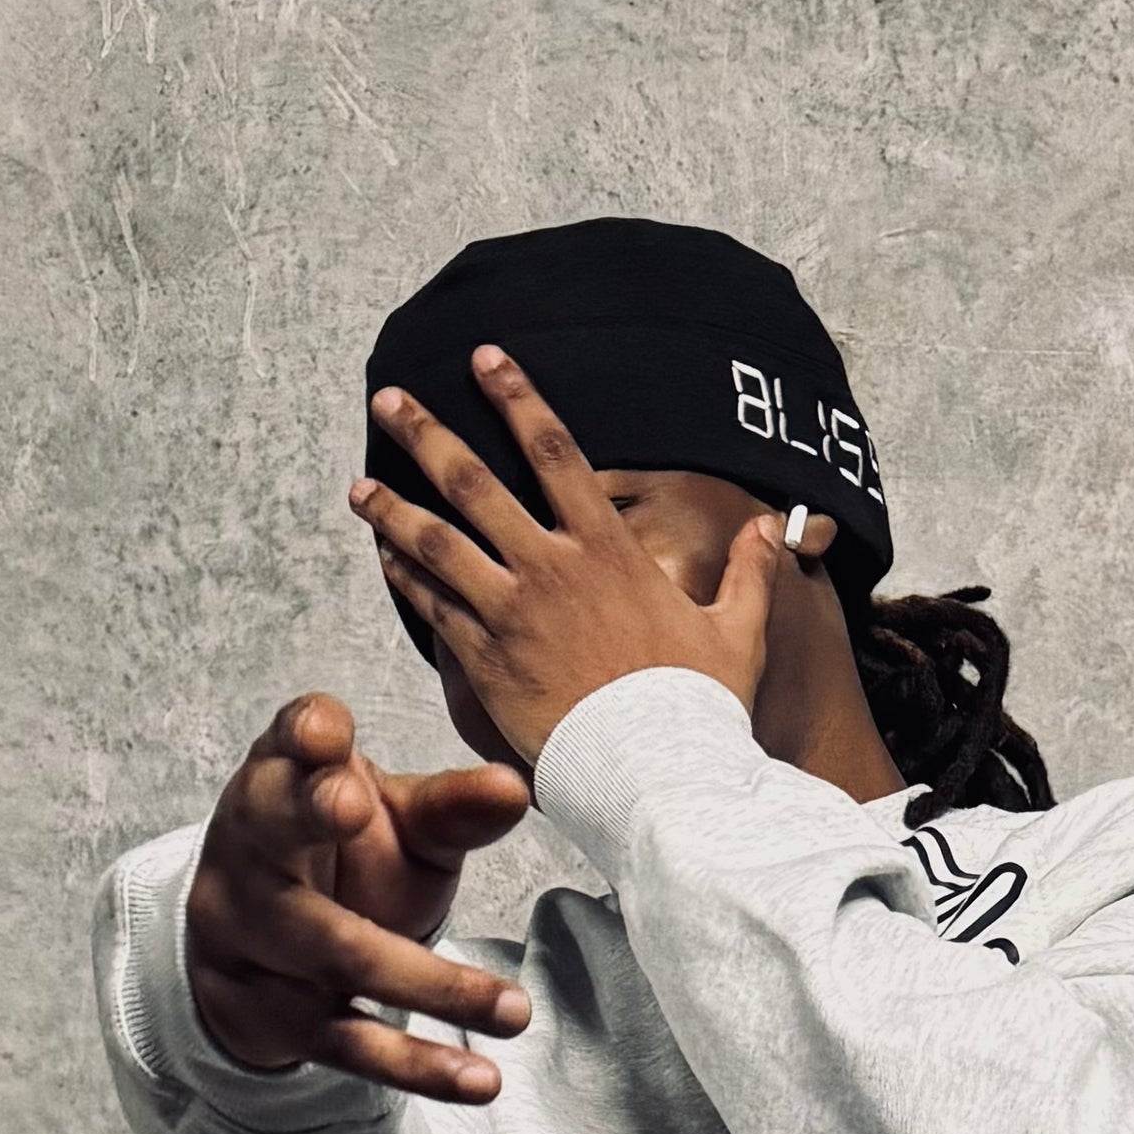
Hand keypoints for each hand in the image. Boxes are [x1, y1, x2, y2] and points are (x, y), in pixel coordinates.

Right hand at [183, 695, 533, 1097]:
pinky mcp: (271, 1016)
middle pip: (272, 831)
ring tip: (516, 1010)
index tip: (327, 731)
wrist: (266, 957)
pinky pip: (349, 1044)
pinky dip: (419, 1065)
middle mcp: (247, 852)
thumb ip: (449, 809)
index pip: (282, 749)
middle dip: (308, 814)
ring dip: (431, 985)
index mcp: (278, 784)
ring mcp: (248, 936)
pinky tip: (480, 1082)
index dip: (301, 734)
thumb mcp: (395, 824)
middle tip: (349, 802)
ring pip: (334, 955)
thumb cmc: (343, 860)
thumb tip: (513, 788)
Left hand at [356, 347, 783, 765]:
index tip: (485, 359)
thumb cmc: (699, 709)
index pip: (553, 449)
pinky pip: (434, 609)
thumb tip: (774, 527)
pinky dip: (407, 579)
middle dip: (425, 433)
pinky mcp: (488, 662)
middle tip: (389, 400)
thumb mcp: (738, 632)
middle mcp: (550, 568)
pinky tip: (386, 558)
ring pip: (436, 543)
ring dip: (392, 508)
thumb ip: (749, 572)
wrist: (658, 774)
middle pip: (472, 481)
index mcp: (607, 549)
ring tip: (360, 485)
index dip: (515, 396)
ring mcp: (512, 614)